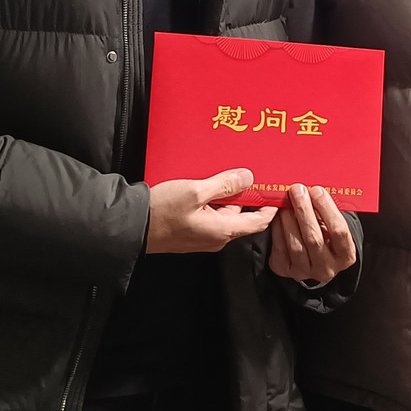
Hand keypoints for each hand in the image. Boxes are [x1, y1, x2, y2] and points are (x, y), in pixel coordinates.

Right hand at [145, 168, 275, 252]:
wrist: (132, 227)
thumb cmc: (163, 211)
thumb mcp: (196, 191)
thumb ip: (224, 185)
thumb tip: (248, 177)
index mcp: (223, 231)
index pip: (259, 222)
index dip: (270, 207)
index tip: (277, 191)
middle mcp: (217, 238)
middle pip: (241, 214)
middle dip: (244, 194)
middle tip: (245, 172)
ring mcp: (203, 236)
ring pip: (224, 213)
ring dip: (225, 195)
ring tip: (219, 174)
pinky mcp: (192, 232)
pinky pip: (209, 215)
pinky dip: (211, 200)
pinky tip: (203, 185)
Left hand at [268, 184, 357, 284]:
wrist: (313, 254)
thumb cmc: (325, 233)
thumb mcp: (332, 224)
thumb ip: (325, 211)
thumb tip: (311, 190)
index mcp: (345, 256)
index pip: (339, 232)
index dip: (327, 209)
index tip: (317, 191)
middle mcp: (327, 268)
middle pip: (315, 239)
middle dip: (305, 211)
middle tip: (297, 191)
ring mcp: (305, 272)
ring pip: (296, 245)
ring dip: (289, 220)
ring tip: (286, 202)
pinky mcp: (285, 270)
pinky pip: (280, 249)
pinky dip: (278, 229)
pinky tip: (277, 215)